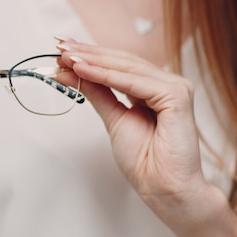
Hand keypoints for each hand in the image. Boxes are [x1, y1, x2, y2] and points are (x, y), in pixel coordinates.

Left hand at [56, 40, 211, 224]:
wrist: (164, 189)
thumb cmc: (145, 162)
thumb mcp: (113, 119)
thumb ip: (97, 93)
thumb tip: (71, 72)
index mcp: (153, 89)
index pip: (118, 65)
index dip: (90, 56)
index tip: (63, 50)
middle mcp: (166, 84)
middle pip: (121, 62)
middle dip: (88, 53)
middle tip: (59, 47)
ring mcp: (175, 87)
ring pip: (126, 67)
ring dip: (92, 60)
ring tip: (66, 56)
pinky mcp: (177, 96)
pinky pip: (133, 82)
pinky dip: (105, 75)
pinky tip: (83, 69)